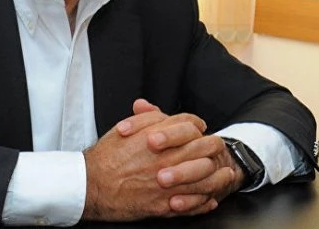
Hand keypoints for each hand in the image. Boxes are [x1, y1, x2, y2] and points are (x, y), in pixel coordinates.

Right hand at [82, 100, 241, 220]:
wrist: (91, 186)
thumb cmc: (107, 157)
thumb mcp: (126, 128)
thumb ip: (147, 118)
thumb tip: (163, 112)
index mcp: (158, 137)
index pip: (190, 125)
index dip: (198, 125)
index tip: (200, 129)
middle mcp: (167, 159)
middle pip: (203, 148)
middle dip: (213, 146)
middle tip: (217, 147)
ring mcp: (167, 184)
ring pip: (203, 178)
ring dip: (218, 175)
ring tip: (226, 174)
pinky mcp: (163, 206)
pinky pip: (191, 205)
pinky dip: (203, 202)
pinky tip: (210, 199)